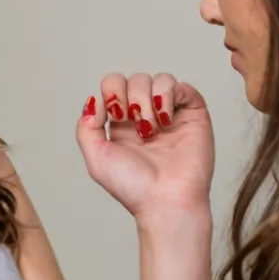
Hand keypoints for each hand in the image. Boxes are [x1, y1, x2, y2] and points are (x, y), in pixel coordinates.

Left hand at [76, 72, 213, 220]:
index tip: (114, 117)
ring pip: (157, 79)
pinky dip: (168, 96)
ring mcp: (170, 113)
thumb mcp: (96, 159)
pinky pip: (180, 85)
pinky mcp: (192, 113)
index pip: (113, 85)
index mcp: (122, 124)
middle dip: (130, 97)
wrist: (166, 200)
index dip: (111, 93)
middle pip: (134, 79)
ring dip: (148, 100)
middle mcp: (146, 115)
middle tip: (134, 124)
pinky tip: (165, 120)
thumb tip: (93, 101)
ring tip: (152, 129)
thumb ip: (86, 128)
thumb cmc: (133, 187)